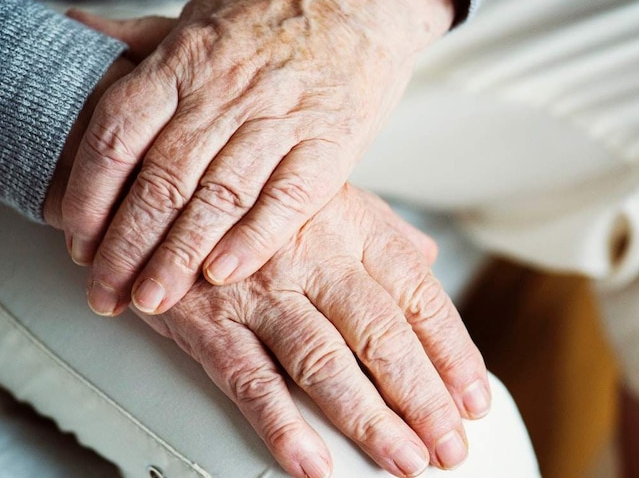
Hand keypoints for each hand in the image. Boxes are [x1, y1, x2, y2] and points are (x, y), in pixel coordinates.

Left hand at [60, 0, 456, 316]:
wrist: (361, 1)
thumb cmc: (275, 15)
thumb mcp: (197, 17)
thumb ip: (139, 40)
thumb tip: (79, 31)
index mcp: (184, 64)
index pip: (118, 137)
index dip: (90, 196)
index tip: (79, 243)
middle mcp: (224, 93)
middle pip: (161, 181)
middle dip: (126, 247)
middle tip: (107, 293)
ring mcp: (278, 119)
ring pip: (216, 197)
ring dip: (179, 256)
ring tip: (154, 300)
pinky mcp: (328, 144)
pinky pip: (286, 199)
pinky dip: (252, 239)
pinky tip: (224, 274)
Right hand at [138, 185, 489, 477]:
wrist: (164, 188)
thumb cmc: (255, 201)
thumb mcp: (326, 195)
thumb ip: (380, 231)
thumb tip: (429, 259)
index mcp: (351, 226)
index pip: (419, 295)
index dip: (453, 351)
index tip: (473, 397)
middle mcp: (313, 256)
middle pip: (381, 335)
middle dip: (422, 398)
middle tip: (449, 445)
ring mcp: (260, 290)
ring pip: (324, 363)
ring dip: (368, 420)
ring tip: (403, 460)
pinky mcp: (209, 320)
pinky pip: (250, 381)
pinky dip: (282, 427)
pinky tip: (313, 463)